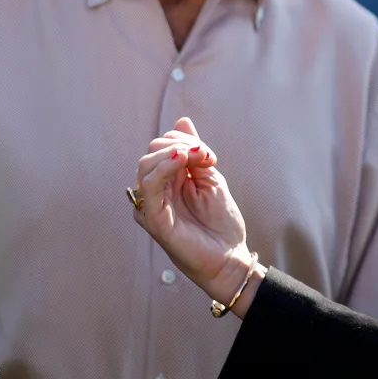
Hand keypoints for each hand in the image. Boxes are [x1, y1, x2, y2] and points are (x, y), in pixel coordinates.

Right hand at [131, 118, 253, 305]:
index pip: (162, 146)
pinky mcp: (153, 219)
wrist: (230, 257)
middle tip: (207, 157)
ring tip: (197, 157)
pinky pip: (148, 187)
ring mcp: (151, 205)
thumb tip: (183, 121)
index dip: (185, 142)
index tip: (209, 155)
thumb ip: (194, 152)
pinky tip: (182, 160)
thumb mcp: (210, 178)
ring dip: (174, 153)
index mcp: (167, 181)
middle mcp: (155, 191)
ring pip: (147, 164)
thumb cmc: (220, 223)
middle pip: (153, 151)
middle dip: (181, 146)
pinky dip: (163, 168)